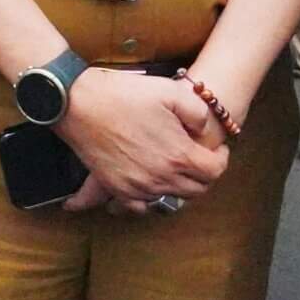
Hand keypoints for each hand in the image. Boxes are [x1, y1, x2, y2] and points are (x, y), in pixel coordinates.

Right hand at [58, 69, 229, 208]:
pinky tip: (151, 182)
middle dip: (204, 174)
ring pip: (171, 200)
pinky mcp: (117, 188)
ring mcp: (137, 187)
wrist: (78, 102)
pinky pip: (142, 207)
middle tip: (198, 157)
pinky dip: (152, 199)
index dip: (221, 158)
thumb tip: (204, 130)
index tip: (216, 148)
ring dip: (180, 186)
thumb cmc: (123, 94)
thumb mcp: (171, 91)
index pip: (215, 171)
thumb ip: (198, 113)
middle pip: (197, 190)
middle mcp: (161, 178)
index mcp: (178, 155)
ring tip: (176, 166)